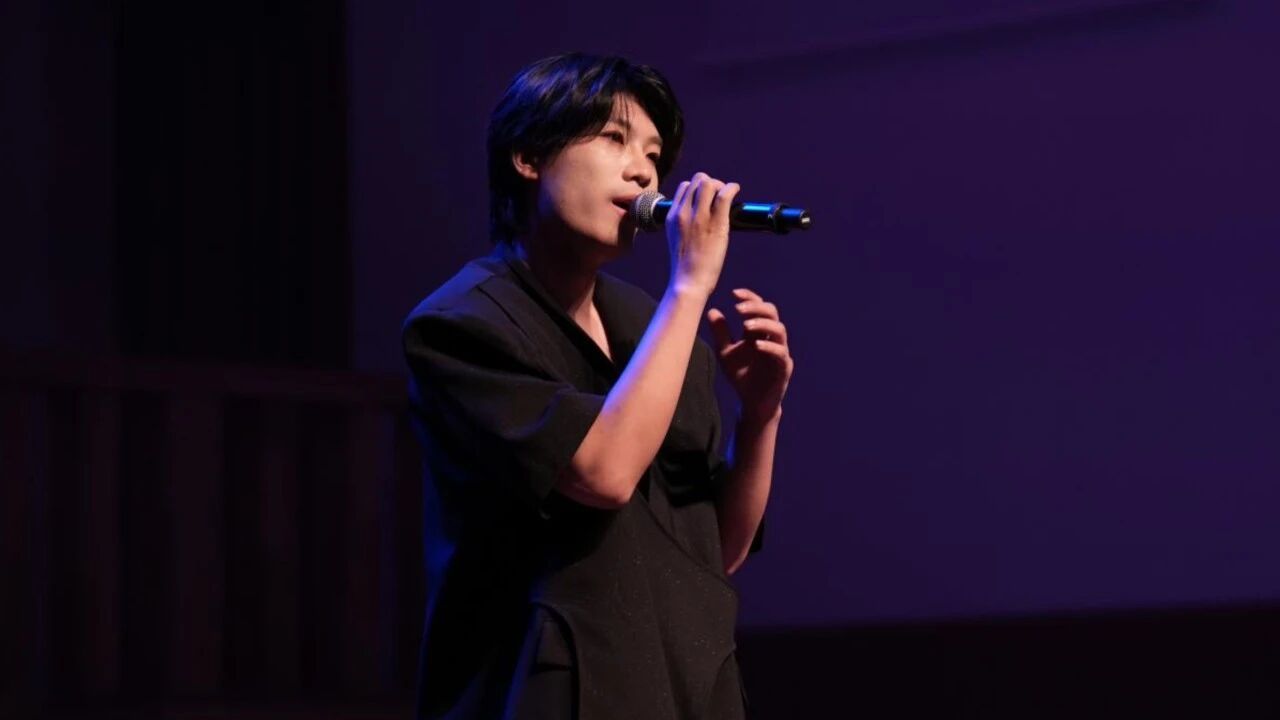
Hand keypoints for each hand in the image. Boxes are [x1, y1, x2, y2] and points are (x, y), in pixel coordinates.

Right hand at [666, 172, 740, 297]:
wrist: (688, 282)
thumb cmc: (686, 267)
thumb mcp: (676, 240)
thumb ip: (682, 225)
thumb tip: (696, 218)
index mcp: (672, 217)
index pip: (684, 187)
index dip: (697, 188)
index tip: (706, 198)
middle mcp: (683, 213)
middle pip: (697, 180)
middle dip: (710, 183)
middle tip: (719, 196)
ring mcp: (699, 217)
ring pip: (709, 183)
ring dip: (720, 185)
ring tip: (727, 196)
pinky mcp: (716, 223)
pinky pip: (725, 194)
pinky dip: (732, 188)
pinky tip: (736, 191)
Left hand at [707, 288, 793, 424]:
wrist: (751, 403)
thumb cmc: (741, 376)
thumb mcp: (725, 353)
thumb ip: (721, 333)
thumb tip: (711, 311)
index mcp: (759, 332)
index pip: (760, 307)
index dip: (750, 297)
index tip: (734, 293)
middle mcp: (771, 338)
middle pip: (772, 313)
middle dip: (756, 307)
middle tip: (738, 309)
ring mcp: (780, 352)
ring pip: (779, 330)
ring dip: (763, 324)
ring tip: (745, 325)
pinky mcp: (784, 369)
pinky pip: (781, 354)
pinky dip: (770, 348)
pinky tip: (756, 346)